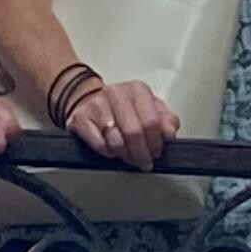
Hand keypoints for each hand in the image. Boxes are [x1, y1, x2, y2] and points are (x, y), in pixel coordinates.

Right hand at [65, 78, 179, 167]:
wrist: (89, 101)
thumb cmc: (123, 109)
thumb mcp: (150, 111)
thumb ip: (166, 121)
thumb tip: (170, 132)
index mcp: (138, 91)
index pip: (152, 122)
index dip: (156, 142)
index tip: (156, 151)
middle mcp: (117, 94)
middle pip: (135, 132)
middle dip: (141, 153)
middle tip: (144, 160)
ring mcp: (97, 105)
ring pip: (116, 140)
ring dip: (125, 154)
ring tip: (128, 155)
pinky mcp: (81, 119)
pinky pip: (100, 145)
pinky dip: (109, 153)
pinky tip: (112, 149)